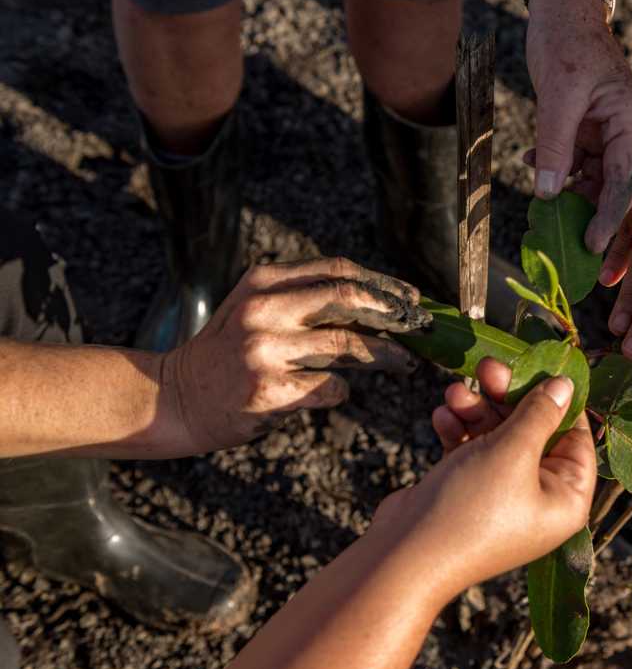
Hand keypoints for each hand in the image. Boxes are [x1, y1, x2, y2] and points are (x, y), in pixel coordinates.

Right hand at [161, 257, 426, 453]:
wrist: (174, 398)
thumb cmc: (229, 354)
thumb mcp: (256, 309)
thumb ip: (305, 300)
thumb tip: (381, 304)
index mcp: (264, 281)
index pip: (338, 270)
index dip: (382, 284)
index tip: (411, 298)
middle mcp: (263, 308)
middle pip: (348, 297)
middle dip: (393, 312)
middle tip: (419, 327)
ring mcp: (264, 349)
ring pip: (347, 345)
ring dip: (386, 355)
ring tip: (406, 363)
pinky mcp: (269, 390)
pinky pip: (330, 388)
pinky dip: (342, 390)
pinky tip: (337, 391)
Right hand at [376, 358, 594, 595]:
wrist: (404, 557)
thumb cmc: (471, 508)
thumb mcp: (512, 452)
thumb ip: (539, 414)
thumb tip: (566, 384)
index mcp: (566, 498)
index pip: (576, 438)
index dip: (560, 400)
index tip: (542, 364)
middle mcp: (538, 498)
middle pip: (533, 432)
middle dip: (507, 398)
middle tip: (487, 367)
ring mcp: (500, 496)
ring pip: (497, 437)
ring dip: (476, 411)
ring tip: (454, 393)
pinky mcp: (466, 492)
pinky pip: (471, 452)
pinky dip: (459, 432)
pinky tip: (442, 417)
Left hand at [525, 0, 631, 252]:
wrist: (561, 11)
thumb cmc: (566, 42)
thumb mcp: (558, 95)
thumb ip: (556, 146)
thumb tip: (549, 194)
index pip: (626, 181)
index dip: (609, 217)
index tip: (592, 245)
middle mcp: (627, 134)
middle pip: (614, 187)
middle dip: (590, 214)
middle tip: (569, 247)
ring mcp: (608, 134)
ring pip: (593, 180)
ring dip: (567, 193)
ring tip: (542, 207)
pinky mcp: (589, 132)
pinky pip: (575, 164)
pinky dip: (555, 170)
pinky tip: (533, 163)